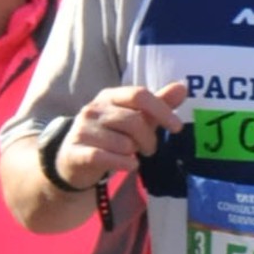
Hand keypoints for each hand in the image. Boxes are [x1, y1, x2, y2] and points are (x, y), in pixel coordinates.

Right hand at [55, 81, 186, 187]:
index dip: (161, 110)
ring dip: (134, 152)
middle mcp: (93, 109)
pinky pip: (106, 157)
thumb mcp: (134, 118)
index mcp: (109, 96)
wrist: (72, 160)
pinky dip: (124, 163)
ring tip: (131, 154)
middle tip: (149, 149)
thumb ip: (157, 104)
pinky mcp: (76, 152)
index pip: (139, 95)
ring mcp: (82, 130)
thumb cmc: (109, 136)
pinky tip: (129, 165)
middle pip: (134, 121)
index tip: (177, 128)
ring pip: (123, 142)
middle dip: (149, 139)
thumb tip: (182, 88)